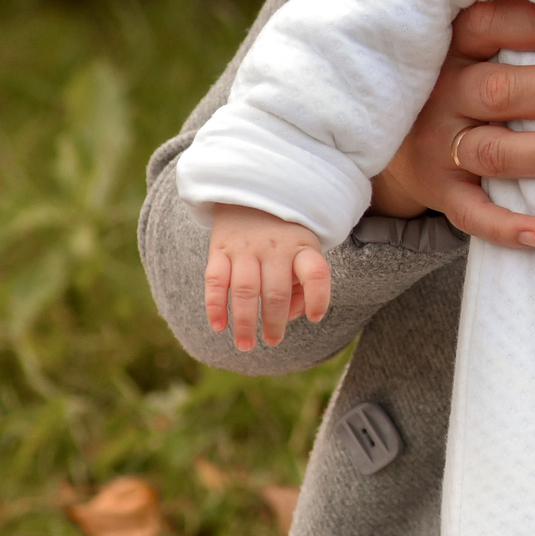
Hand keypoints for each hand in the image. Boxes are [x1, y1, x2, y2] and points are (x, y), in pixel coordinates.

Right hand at [205, 205, 331, 350]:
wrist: (251, 190)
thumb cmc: (284, 231)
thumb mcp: (304, 245)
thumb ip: (303, 281)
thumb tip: (290, 315)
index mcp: (302, 245)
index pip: (316, 272)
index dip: (318, 297)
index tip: (316, 317)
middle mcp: (275, 247)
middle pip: (276, 291)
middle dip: (274, 322)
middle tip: (273, 341)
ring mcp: (246, 247)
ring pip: (246, 291)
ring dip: (245, 323)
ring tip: (245, 345)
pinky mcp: (220, 248)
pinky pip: (216, 281)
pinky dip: (216, 306)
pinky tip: (219, 326)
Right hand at [368, 0, 534, 249]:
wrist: (392, 136)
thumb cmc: (462, 78)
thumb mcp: (474, 45)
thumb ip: (520, 31)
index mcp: (453, 46)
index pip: (491, 25)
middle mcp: (442, 93)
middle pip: (501, 90)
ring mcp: (438, 145)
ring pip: (493, 150)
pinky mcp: (439, 189)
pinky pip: (470, 212)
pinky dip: (503, 226)